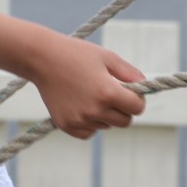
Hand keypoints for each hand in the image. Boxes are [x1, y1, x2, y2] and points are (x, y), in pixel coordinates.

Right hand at [32, 35, 146, 139]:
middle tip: (111, 94)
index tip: (129, 91)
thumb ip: (130, 73)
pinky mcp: (66, 125)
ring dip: (105, 115)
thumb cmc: (76, 54)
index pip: (137, 108)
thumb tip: (145, 86)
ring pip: (106, 126)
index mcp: (108, 92)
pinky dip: (90, 123)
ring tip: (89, 94)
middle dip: (123, 109)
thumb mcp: (107, 57)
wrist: (41, 58)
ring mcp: (80, 120)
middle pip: (124, 122)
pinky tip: (81, 105)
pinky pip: (89, 132)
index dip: (137, 99)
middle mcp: (95, 110)